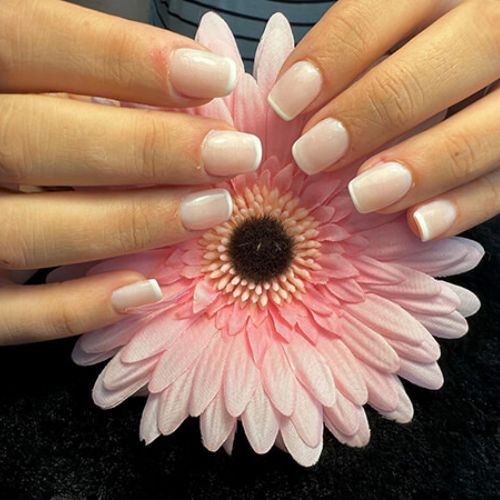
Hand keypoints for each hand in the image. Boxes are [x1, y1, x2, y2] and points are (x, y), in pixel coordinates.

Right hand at [0, 0, 261, 344]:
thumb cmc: (13, 124)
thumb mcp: (30, 83)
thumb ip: (79, 80)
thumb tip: (188, 91)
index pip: (32, 42)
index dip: (124, 57)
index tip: (214, 77)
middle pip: (35, 140)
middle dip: (147, 149)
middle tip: (232, 155)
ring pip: (25, 230)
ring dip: (130, 224)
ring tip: (210, 210)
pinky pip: (8, 313)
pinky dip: (77, 307)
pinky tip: (145, 289)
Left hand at [268, 0, 499, 240]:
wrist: (484, 73)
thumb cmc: (424, 60)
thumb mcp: (399, 34)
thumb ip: (356, 53)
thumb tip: (291, 99)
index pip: (395, 2)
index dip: (336, 53)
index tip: (286, 102)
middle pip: (465, 46)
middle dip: (379, 106)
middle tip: (314, 153)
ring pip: (499, 121)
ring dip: (427, 163)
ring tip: (363, 195)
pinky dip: (466, 204)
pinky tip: (419, 224)